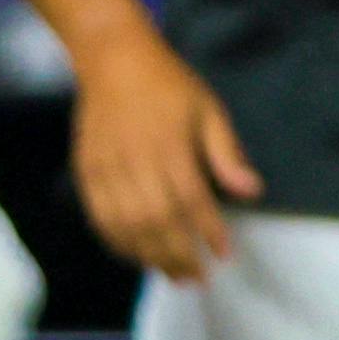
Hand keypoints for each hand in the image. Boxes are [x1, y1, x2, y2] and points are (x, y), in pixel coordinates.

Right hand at [66, 28, 259, 277]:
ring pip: (127, 225)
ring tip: (170, 274)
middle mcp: (137, 162)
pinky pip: (100, 217)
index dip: (208, 231)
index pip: (192, 200)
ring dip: (148, 256)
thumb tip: (251, 191)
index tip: (223, 254)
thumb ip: (227, 154)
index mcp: (171, 146)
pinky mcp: (87, 172)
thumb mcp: (209, 111)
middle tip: (196, 278)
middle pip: (157, 222)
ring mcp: (108, 169)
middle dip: (178, 255)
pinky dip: (117, 242)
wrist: (112, 61)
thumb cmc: (169, 85)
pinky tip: (135, 255)